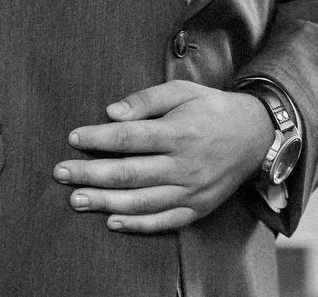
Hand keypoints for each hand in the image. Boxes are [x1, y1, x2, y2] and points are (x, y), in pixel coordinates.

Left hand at [54, 80, 272, 232]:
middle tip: (61, 173)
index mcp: (180, 132)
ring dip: (105, 202)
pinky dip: (137, 225)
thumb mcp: (184, 91)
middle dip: (91, 174)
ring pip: (142, 201)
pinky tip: (112, 222)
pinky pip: (164, 221)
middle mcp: (185, 164)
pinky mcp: (198, 207)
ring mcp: (192, 190)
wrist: (256, 135)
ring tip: (76, 199)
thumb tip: (112, 114)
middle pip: (129, 173)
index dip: (99, 138)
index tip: (73, 137)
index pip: (130, 137)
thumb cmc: (213, 109)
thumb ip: (147, 100)